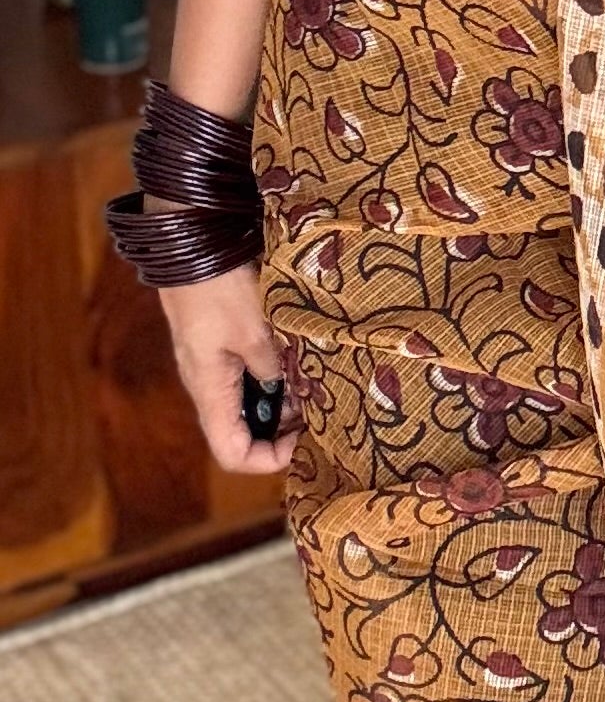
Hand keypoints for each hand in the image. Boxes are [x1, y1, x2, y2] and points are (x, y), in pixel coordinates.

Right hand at [160, 262, 298, 476]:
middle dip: (282, 431)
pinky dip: (274, 380)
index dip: (268, 459)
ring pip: (249, 405)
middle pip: (243, 433)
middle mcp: (208, 385)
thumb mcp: (256, 331)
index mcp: (210, 390)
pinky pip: (248, 378)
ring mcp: (213, 365)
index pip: (232, 453)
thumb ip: (275, 369)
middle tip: (320, 412)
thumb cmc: (218, 287)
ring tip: (315, 387)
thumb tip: (295, 396)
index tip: (303, 440)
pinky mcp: (220, 345)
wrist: (188, 242)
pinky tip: (300, 363)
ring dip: (281, 403)